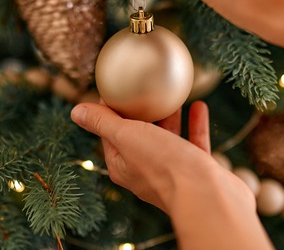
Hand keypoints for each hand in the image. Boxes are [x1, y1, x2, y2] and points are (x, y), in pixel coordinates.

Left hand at [70, 100, 224, 212]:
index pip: (110, 134)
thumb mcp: (127, 137)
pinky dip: (195, 124)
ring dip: (169, 117)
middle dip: (141, 112)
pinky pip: (194, 143)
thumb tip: (75, 111)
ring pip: (169, 139)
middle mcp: (146, 171)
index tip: (116, 88)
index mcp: (123, 166)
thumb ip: (103, 122)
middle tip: (144, 86)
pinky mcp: (198, 172)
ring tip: (172, 94)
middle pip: (139, 136)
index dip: (110, 110)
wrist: (208, 197)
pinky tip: (198, 105)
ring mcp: (174, 173)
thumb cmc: (164, 166)